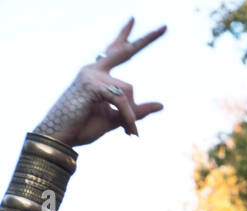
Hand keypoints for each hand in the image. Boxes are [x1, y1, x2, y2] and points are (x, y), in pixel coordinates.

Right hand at [35, 18, 165, 144]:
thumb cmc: (85, 126)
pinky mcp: (91, 85)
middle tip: (165, 27)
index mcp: (98, 74)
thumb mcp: (118, 118)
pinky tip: (129, 132)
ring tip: (129, 132)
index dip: (125, 35)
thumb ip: (137, 110)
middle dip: (146, 39)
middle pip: (124, 51)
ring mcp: (91, 75)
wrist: (63, 137)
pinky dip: (129, 117)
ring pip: (128, 90)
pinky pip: (121, 100)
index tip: (133, 19)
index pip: (116, 51)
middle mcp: (94, 69)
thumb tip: (162, 104)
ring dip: (132, 115)